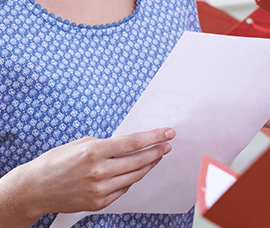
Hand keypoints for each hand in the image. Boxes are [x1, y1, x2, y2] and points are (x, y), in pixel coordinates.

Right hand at [0, 128, 174, 226]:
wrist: (35, 188)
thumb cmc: (57, 162)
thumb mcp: (82, 144)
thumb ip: (108, 144)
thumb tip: (131, 144)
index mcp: (94, 151)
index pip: (134, 142)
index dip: (154, 137)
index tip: (168, 132)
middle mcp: (98, 171)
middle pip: (139, 160)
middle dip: (157, 151)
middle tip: (167, 145)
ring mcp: (99, 189)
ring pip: (135, 176)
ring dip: (149, 165)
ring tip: (156, 156)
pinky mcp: (98, 203)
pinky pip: (124, 188)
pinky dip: (132, 179)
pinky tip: (137, 171)